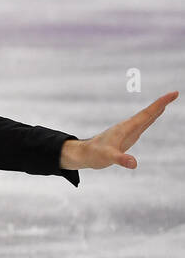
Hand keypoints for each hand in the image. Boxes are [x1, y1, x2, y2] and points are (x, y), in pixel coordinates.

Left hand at [59, 91, 177, 169]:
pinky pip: (142, 125)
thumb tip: (133, 163)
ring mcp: (128, 131)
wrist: (84, 154)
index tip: (173, 94)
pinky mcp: (127, 136)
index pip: (146, 113)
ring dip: (156, 110)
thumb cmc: (95, 155)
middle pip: (148, 113)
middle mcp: (128, 127)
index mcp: (126, 128)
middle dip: (161, 103)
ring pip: (145, 118)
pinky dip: (150, 119)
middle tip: (174, 93)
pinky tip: (153, 117)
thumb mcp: (108, 158)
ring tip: (166, 102)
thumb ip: (121, 159)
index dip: (160, 104)